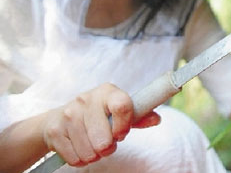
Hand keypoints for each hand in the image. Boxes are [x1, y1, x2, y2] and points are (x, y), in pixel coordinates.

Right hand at [41, 83, 159, 166]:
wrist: (58, 119)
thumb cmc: (97, 116)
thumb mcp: (118, 112)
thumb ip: (138, 116)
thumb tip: (156, 119)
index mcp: (107, 91)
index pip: (123, 106)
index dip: (124, 126)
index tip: (121, 133)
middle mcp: (87, 99)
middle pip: (104, 139)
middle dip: (108, 147)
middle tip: (106, 143)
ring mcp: (69, 114)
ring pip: (89, 152)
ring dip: (93, 154)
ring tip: (92, 144)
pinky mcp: (55, 130)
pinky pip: (75, 158)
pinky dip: (80, 159)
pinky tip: (79, 147)